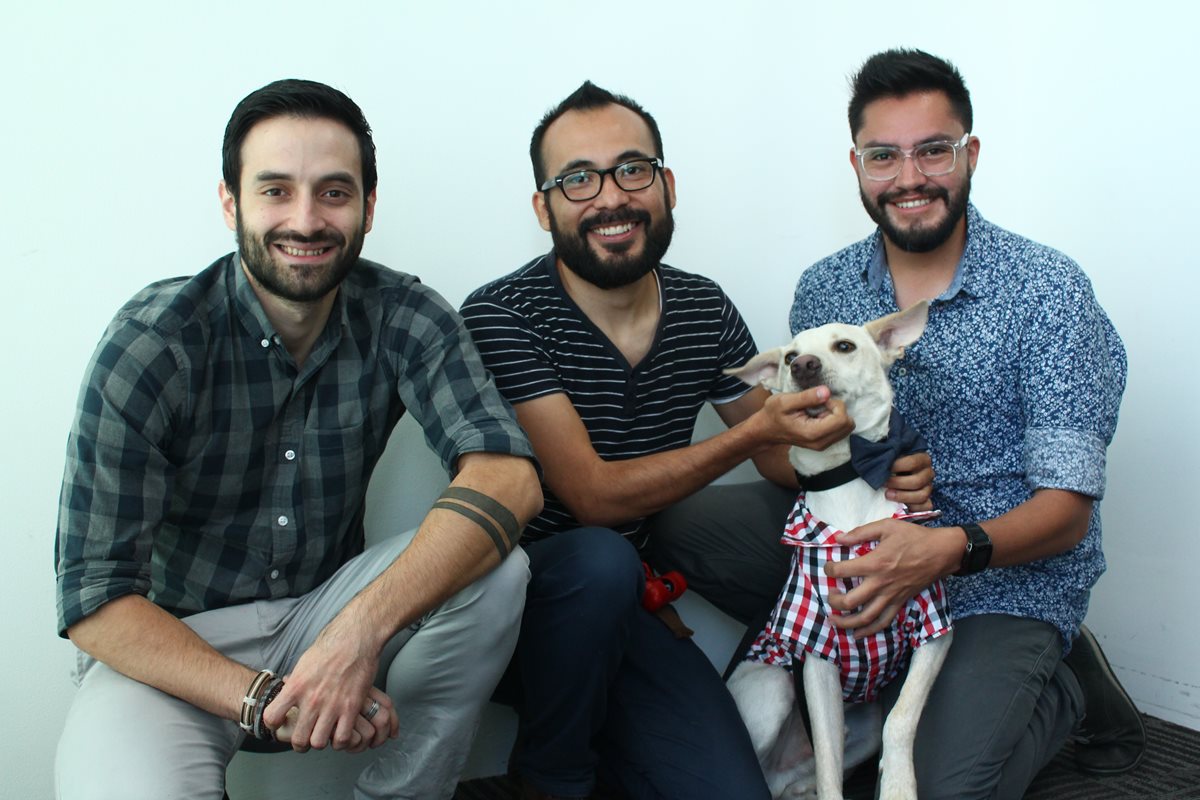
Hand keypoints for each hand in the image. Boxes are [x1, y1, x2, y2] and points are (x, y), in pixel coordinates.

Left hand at [262, 621, 397, 751]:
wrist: (354, 639)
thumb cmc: (329, 648)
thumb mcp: (303, 664)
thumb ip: (295, 684)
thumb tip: (289, 692)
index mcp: (295, 687)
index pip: (271, 717)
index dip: (273, 724)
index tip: (280, 723)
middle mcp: (311, 700)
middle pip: (298, 739)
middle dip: (300, 743)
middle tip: (305, 738)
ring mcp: (332, 705)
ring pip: (319, 742)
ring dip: (321, 741)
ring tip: (324, 735)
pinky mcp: (351, 708)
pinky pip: (342, 738)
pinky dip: (341, 740)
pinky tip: (341, 732)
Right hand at [761, 387, 854, 450]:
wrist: (766, 430)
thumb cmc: (772, 414)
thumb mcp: (784, 401)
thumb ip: (807, 397)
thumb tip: (827, 392)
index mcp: (813, 433)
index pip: (842, 419)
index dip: (835, 404)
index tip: (820, 399)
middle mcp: (821, 442)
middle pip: (848, 424)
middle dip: (837, 409)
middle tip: (819, 404)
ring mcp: (823, 444)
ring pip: (846, 427)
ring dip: (836, 414)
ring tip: (817, 410)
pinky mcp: (824, 442)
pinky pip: (840, 429)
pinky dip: (833, 419)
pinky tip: (818, 416)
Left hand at [823, 518, 955, 637]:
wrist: (941, 552)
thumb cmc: (914, 537)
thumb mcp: (887, 526)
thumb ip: (861, 532)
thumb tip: (839, 538)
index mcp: (875, 563)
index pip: (843, 571)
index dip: (829, 569)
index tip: (828, 567)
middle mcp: (881, 583)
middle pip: (850, 601)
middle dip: (834, 601)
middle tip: (829, 595)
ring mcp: (891, 596)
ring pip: (865, 617)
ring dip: (846, 622)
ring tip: (833, 620)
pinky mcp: (900, 602)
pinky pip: (884, 621)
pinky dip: (869, 630)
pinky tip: (857, 634)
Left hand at [885, 451, 933, 509]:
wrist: (894, 474)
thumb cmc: (892, 464)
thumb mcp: (892, 457)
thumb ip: (889, 458)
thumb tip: (881, 463)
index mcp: (923, 459)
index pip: (913, 463)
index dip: (897, 467)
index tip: (885, 469)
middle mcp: (928, 473)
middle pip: (917, 481)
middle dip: (898, 484)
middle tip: (884, 484)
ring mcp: (929, 487)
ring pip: (922, 495)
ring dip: (902, 497)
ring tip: (888, 494)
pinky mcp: (927, 500)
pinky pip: (926, 507)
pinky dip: (913, 508)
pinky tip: (900, 505)